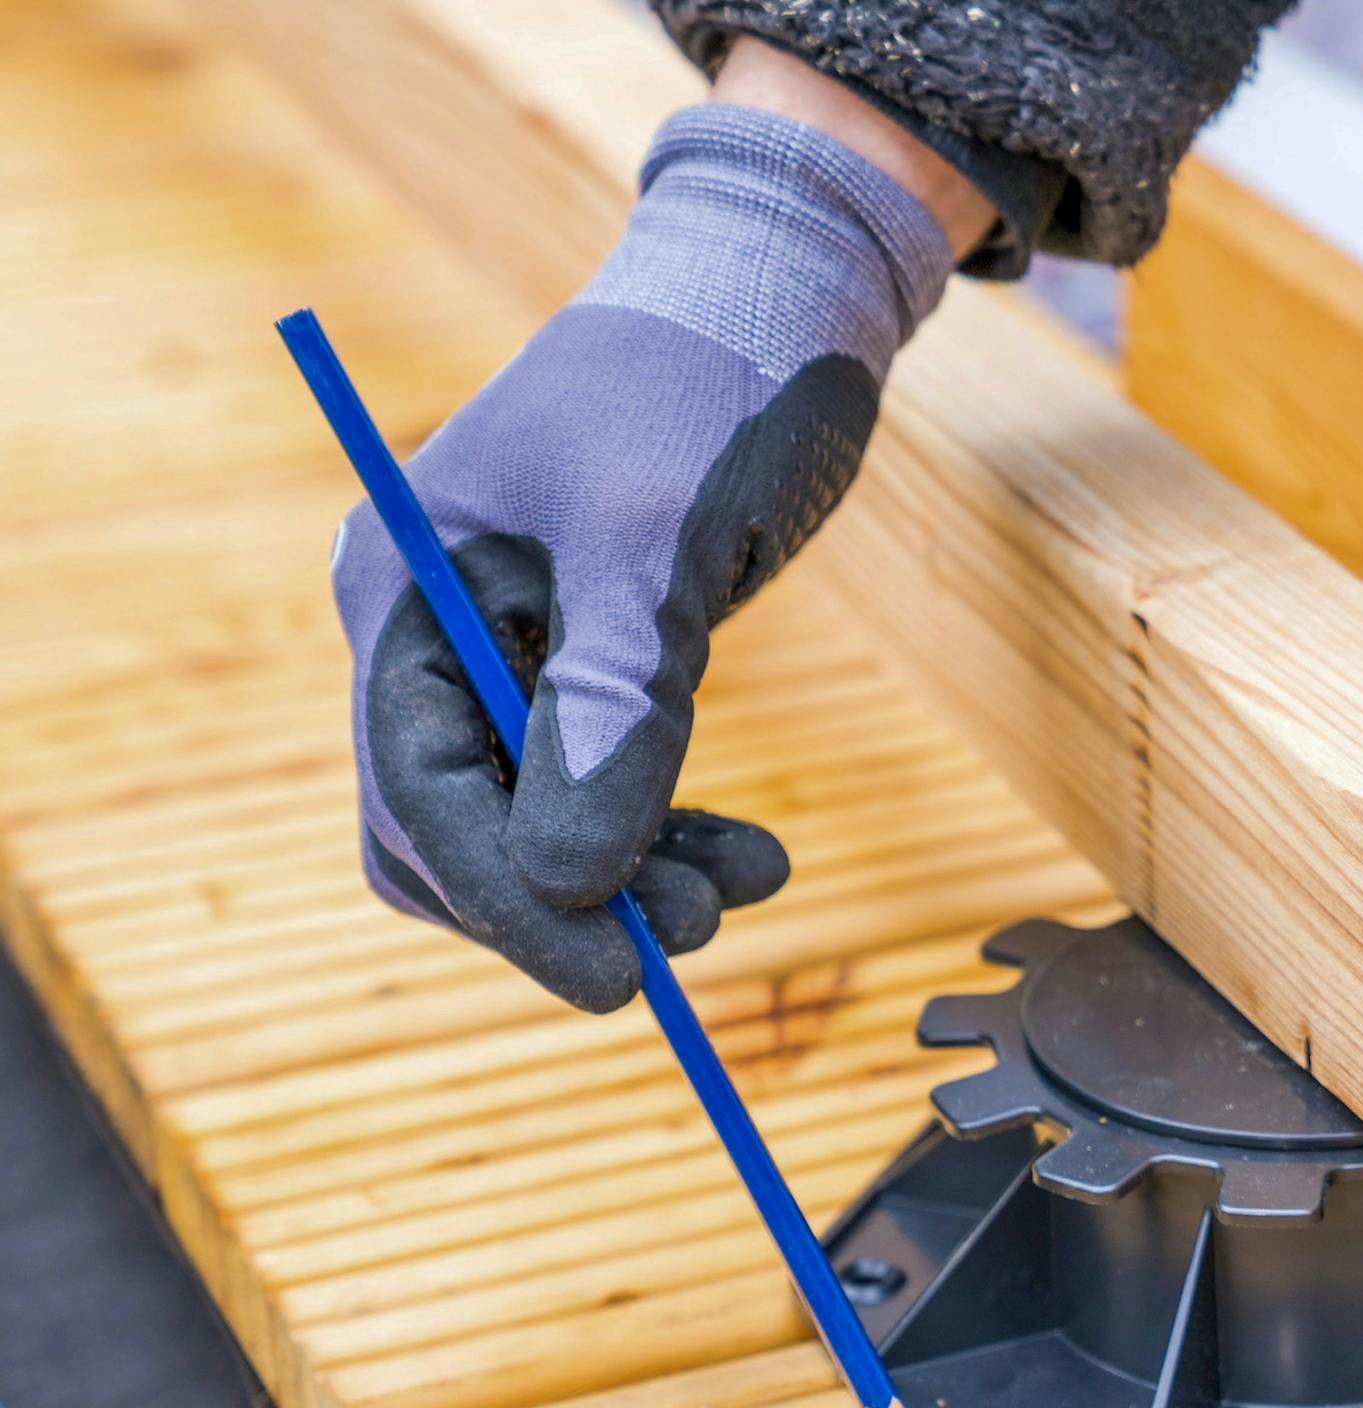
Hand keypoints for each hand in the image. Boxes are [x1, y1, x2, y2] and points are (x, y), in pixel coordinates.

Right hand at [331, 70, 968, 1010]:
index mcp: (404, 587)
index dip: (508, 899)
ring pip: (536, 825)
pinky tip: (749, 853)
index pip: (418, 791)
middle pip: (458, 830)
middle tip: (692, 938)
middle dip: (567, 898)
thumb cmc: (707, 384)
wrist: (778, 295)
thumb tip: (568, 883)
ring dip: (633, 879)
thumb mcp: (654, 541)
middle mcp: (435, 630)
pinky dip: (665, 835)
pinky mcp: (585, 666)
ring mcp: (509, 654)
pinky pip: (599, 790)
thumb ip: (609, 707)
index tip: (612, 977)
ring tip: (747, 887)